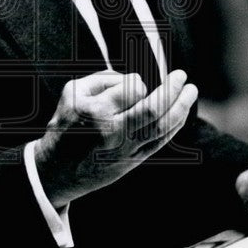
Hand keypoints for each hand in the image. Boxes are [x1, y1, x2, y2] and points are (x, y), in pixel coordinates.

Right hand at [34, 69, 197, 206]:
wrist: (57, 171)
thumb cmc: (64, 126)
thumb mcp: (72, 93)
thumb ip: (103, 79)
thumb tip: (135, 80)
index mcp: (96, 113)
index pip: (131, 89)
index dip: (136, 81)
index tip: (133, 82)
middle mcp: (114, 133)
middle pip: (153, 110)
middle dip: (172, 90)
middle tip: (182, 75)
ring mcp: (126, 150)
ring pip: (162, 128)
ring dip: (181, 108)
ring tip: (191, 90)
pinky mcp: (133, 161)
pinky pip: (161, 141)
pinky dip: (175, 125)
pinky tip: (182, 111)